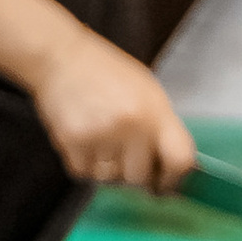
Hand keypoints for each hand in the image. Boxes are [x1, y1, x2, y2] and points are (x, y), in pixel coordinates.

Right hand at [29, 28, 197, 192]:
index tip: (166, 182)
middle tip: (126, 158)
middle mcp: (130, 126)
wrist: (61, 57)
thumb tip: (170, 166)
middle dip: (134, 174)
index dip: (174, 179)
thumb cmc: (106, 72)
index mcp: (155, 112)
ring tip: (102, 142)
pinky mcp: (72, 142)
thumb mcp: (148, 92)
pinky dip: (85, 164)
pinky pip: (84, 173)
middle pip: (140, 178)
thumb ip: (161, 128)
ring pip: (110, 179)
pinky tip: (85, 141)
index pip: (179, 160)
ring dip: (108, 169)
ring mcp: (100, 136)